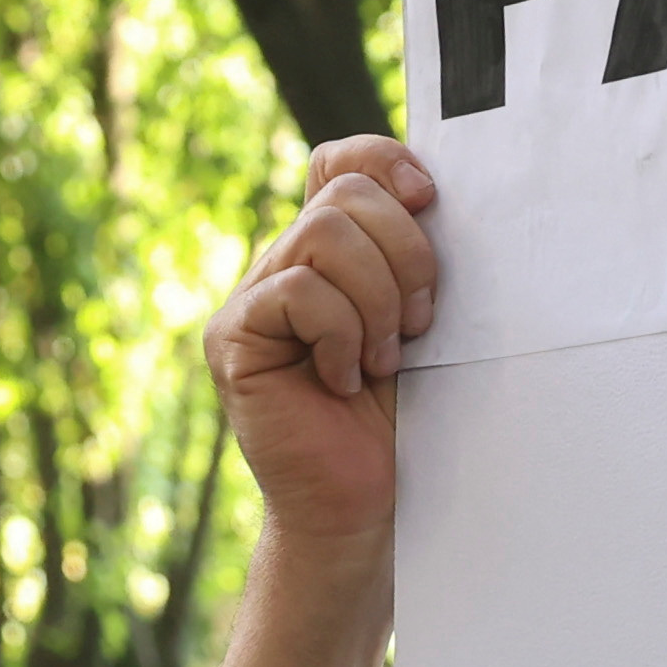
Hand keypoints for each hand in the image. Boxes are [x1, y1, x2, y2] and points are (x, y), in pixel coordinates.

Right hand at [203, 136, 439, 543]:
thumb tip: (433, 195)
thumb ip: (412, 259)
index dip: (383, 159)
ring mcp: (252, 300)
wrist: (365, 508)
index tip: (431, 198)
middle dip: (406, 252)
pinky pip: (298, 291)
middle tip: (420, 324)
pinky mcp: (234, 340)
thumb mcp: (422, 323)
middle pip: (345, 194)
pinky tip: (344, 380)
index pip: (339, 161)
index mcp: (331, 253)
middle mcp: (284, 264)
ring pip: (324, 234)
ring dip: (378, 299)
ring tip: (383, 359)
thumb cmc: (402, 422)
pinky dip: (341, 333)